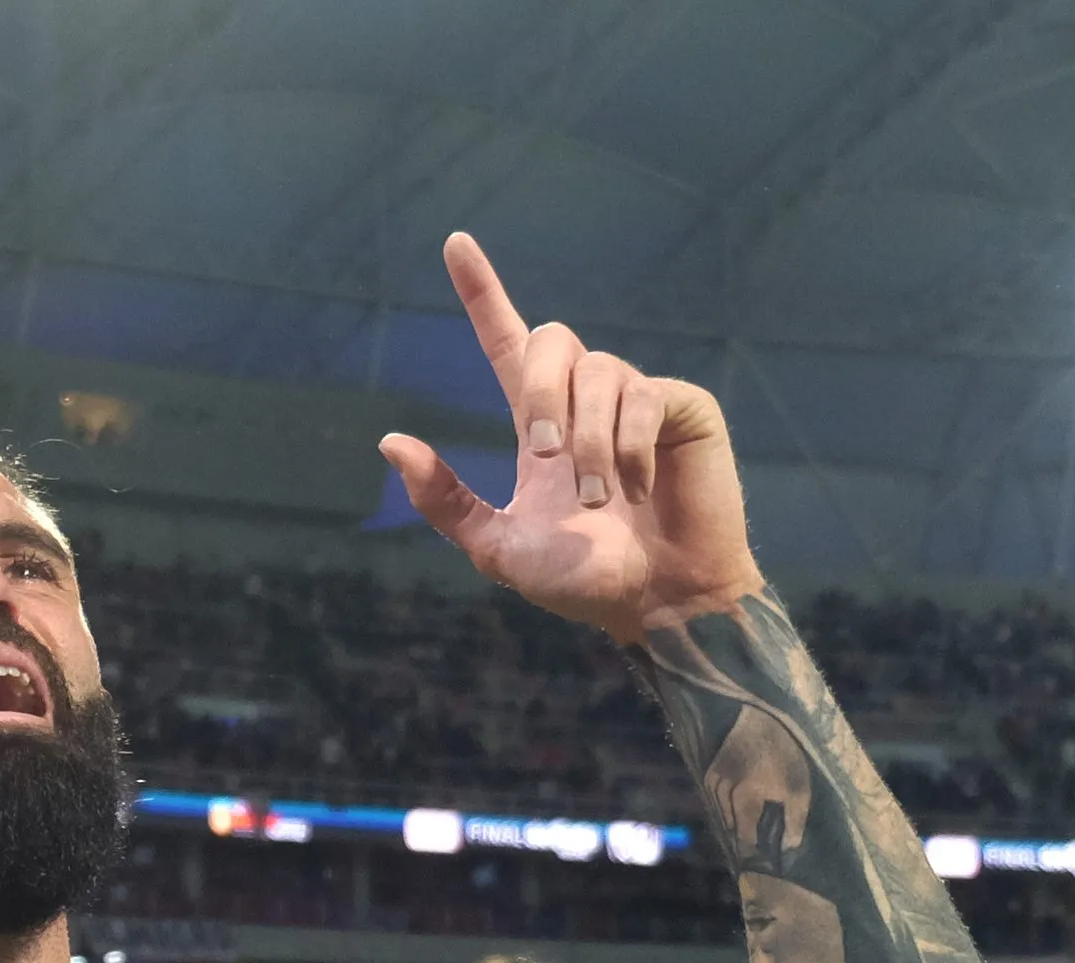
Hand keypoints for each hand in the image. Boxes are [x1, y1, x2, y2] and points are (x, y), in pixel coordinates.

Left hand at [379, 234, 764, 642]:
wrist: (661, 606)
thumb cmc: (587, 583)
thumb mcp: (500, 549)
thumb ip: (445, 501)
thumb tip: (390, 441)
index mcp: (540, 424)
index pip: (507, 341)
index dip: (482, 292)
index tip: (454, 243)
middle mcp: (586, 401)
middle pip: (552, 338)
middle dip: (541, 391)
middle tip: (545, 455)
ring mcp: (638, 400)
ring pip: (599, 372)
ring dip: (590, 441)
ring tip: (602, 499)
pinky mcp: (684, 408)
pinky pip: (648, 396)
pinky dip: (633, 447)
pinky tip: (642, 490)